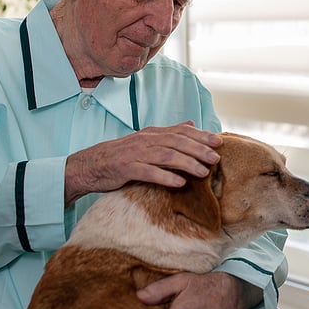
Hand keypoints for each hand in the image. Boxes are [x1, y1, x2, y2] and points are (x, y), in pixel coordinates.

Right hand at [63, 122, 220, 204]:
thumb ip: (169, 134)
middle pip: (177, 142)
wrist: (90, 165)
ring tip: (203, 172)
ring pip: (166, 156)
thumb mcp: (146, 141)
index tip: (218, 142)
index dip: (200, 136)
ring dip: (187, 163)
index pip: (180, 131)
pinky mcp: (126, 168)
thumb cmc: (121, 156)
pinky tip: (179, 184)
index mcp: (152, 133)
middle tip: (216, 158)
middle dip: (198, 149)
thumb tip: (192, 124)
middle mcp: (145, 140)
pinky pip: (148, 172)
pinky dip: (165, 177)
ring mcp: (135, 154)